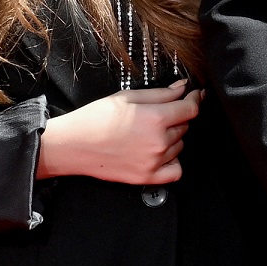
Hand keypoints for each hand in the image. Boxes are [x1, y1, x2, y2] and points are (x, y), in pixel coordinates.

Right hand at [37, 84, 197, 186]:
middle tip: (156, 115)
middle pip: (185, 126)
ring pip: (180, 145)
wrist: (71, 145)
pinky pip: (176, 170)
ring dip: (172, 138)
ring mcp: (154, 162)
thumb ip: (160, 93)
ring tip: (148, 133)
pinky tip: (160, 153)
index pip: (191, 109)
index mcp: (155, 119)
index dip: (195, 99)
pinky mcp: (147, 177)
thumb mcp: (127, 97)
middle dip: (176, 117)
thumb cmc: (94, 119)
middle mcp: (158, 142)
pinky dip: (172, 161)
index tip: (195, 95)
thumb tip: (183, 88)